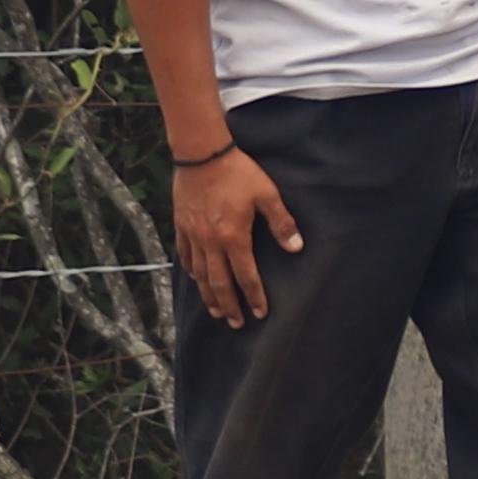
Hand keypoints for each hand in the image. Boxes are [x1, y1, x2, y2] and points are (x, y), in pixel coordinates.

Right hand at [174, 146, 301, 329]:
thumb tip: (297, 248)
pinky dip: (191, 272)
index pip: (246, 275)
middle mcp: (210, 242)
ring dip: (209, 295)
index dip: (254, 296)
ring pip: (200, 274)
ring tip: (216, 311)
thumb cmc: (239, 173)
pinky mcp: (181, 226)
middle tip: (236, 323)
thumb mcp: (267, 195)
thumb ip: (282, 223)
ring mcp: (193, 235)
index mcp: (234, 237)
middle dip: (229, 305)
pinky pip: (184, 256)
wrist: (202, 155)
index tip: (260, 313)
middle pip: (220, 282)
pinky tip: (197, 280)